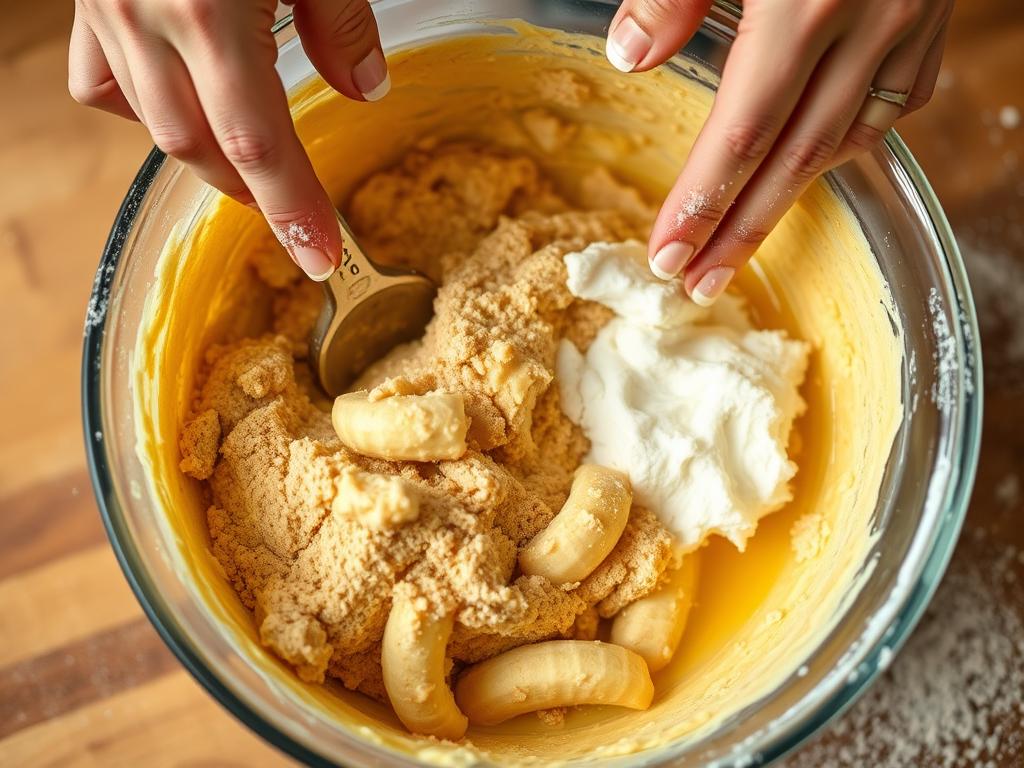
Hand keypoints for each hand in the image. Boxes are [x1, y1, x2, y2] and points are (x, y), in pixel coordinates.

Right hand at [69, 0, 391, 279]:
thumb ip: (339, 17)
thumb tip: (365, 88)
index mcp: (207, 10)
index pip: (259, 144)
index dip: (292, 209)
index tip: (319, 257)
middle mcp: (143, 16)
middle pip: (198, 146)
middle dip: (250, 188)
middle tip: (296, 209)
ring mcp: (105, 5)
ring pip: (149, 120)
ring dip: (205, 154)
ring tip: (252, 165)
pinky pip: (105, 77)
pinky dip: (146, 104)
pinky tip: (184, 93)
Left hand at [606, 0, 951, 304]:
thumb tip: (630, 58)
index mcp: (805, 2)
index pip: (741, 132)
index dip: (702, 203)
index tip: (667, 255)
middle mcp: (865, 25)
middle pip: (791, 161)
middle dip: (739, 232)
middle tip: (697, 285)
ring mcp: (908, 27)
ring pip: (843, 144)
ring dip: (788, 203)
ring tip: (738, 246)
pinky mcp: (932, 25)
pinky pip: (890, 109)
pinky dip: (843, 147)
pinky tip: (808, 168)